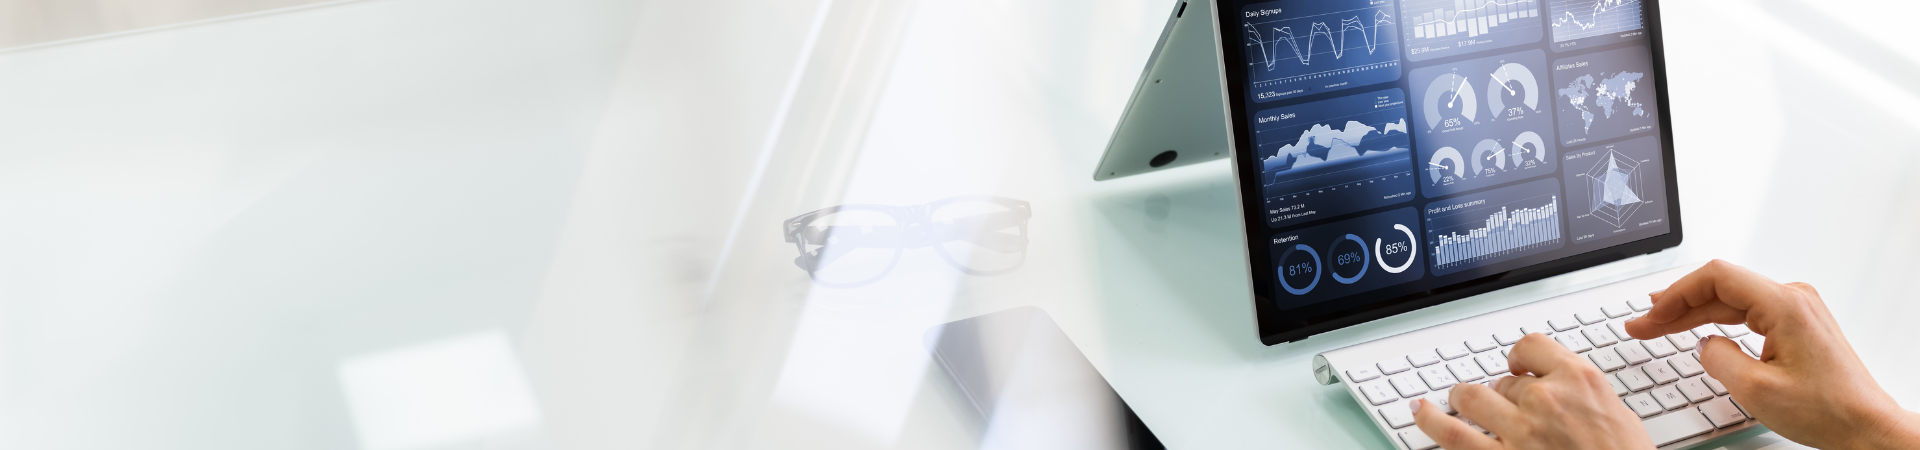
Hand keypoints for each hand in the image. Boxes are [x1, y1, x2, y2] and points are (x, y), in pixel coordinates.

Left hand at [1411, 334, 1651, 449]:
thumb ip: (1584, 396)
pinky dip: (1431, 421)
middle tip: (1505, 408)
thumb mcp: (1619, 417)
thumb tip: (1564, 390)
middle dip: (1502, 395)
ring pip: (1472, 397)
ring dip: (1464, 400)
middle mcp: (1546, 400)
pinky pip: (1453, 434)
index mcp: (1580, 381)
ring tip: (1458, 403)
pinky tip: (1420, 413)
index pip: (1532, 346)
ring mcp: (1519, 431)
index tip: (1518, 366)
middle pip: (1503, 381)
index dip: (1520, 358)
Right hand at [1625, 260, 1919, 449]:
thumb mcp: (1755, 389)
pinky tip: (1696, 328)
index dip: (1675, 294)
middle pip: (1721, 287)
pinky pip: (1748, 311)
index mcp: (1784, 304)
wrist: (1865, 426)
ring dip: (1693, 312)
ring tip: (1658, 326)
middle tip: (1642, 324)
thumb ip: (1717, 357)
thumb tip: (1704, 344)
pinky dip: (1717, 320)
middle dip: (1676, 305)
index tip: (1651, 315)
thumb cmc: (1827, 410)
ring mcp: (1797, 309)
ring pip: (1732, 299)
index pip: (1716, 277)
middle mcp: (1793, 298)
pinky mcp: (1797, 323)